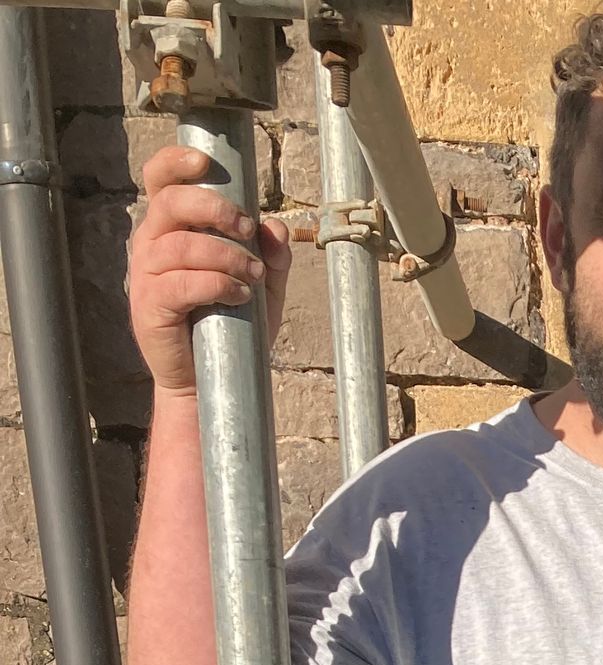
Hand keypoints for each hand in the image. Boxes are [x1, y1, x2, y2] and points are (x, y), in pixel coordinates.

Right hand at [129, 145, 291, 397]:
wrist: (207, 382)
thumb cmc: (231, 327)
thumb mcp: (262, 288)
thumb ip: (273, 256)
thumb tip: (276, 228)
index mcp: (170, 227)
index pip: (159, 179)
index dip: (175, 162)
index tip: (206, 162)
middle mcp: (151, 243)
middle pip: (170, 203)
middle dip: (213, 208)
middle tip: (246, 228)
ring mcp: (145, 274)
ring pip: (180, 244)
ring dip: (225, 254)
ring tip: (254, 274)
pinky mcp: (149, 306)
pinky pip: (180, 283)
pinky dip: (215, 284)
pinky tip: (239, 294)